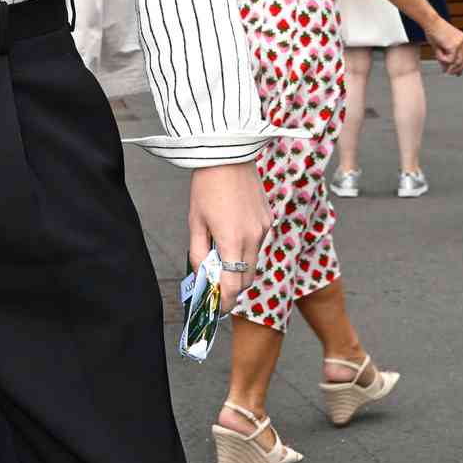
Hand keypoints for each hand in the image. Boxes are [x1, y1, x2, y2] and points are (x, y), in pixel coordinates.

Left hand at [187, 163, 270, 313]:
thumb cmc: (206, 186)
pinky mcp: (268, 219)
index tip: (217, 309)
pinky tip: (231, 235)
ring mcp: (264, 229)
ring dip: (239, 268)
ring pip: (254, 262)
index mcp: (232, 241)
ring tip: (220, 257)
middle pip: (247, 279)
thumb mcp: (195, 222)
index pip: (233, 286)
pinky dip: (246, 249)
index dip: (225, 302)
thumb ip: (198, 253)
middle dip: (233, 287)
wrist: (227, 154)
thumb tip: (202, 275)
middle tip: (216, 287)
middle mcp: (254, 238)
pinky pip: (259, 243)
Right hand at [429, 20, 462, 74]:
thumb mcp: (440, 47)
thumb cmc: (432, 31)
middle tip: (450, 73)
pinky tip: (437, 53)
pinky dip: (442, 59)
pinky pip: (450, 59)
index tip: (457, 72)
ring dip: (449, 65)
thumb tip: (446, 69)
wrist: (430, 22)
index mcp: (462, 39)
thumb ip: (445, 58)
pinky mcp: (453, 45)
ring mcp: (460, 43)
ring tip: (442, 65)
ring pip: (458, 61)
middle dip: (459, 68)